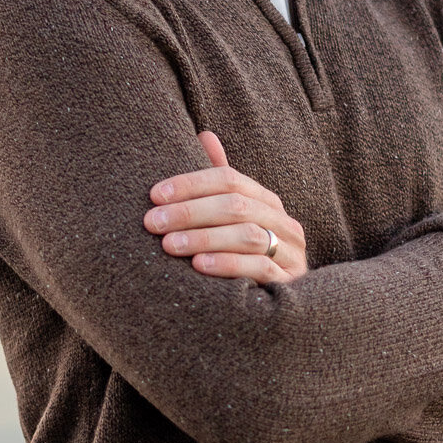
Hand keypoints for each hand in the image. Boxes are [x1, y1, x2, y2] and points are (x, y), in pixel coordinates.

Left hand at [143, 131, 307, 283]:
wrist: (276, 308)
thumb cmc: (244, 255)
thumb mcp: (232, 217)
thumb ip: (219, 181)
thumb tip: (206, 134)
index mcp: (266, 200)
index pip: (229, 179)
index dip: (191, 184)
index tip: (154, 195)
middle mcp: (283, 221)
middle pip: (236, 205)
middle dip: (190, 212)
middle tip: (153, 222)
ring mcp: (289, 252)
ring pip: (248, 235)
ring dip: (204, 237)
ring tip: (169, 245)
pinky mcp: (289, 281)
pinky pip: (260, 267)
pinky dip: (228, 264)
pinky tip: (199, 266)